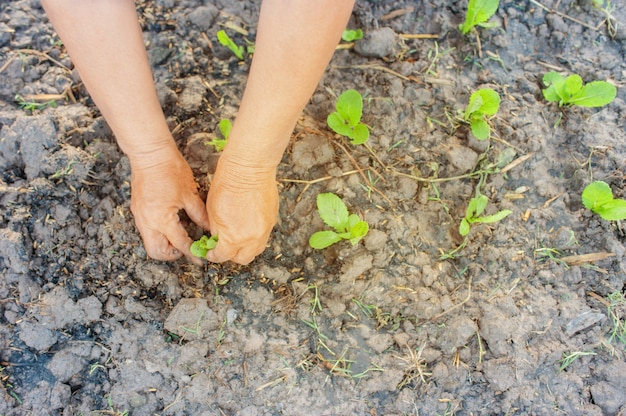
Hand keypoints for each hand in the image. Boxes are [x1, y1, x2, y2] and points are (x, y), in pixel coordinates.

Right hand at [129, 146, 209, 263]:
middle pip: (156, 252)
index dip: (192, 252)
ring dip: (164, 245)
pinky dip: (158, 234)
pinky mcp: (137, 210)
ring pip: (150, 242)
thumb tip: (210, 228)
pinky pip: (146, 230)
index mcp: (162, 219)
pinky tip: (171, 226)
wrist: (150, 154)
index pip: (179, 243)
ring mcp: (139, 216)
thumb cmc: (170, 169)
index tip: (200, 257)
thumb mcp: (189, 194)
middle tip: (187, 249)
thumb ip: (199, 215)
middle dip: (172, 255)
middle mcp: (147, 222)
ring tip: (180, 239)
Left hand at [205, 153, 278, 264]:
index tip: (211, 252)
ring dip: (246, 248)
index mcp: (233, 238)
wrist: (249, 168)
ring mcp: (265, 230)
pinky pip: (264, 236)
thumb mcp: (212, 211)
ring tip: (238, 239)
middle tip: (224, 248)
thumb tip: (218, 238)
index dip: (214, 256)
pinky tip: (248, 226)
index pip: (223, 256)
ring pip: (256, 250)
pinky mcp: (272, 220)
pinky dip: (255, 236)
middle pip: (243, 259)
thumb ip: (216, 230)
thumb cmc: (227, 184)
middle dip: (232, 256)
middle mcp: (252, 238)